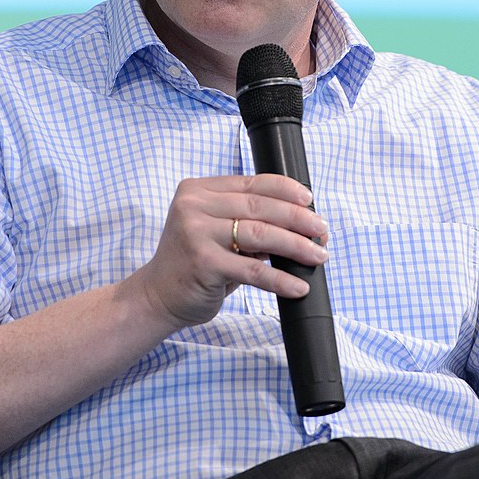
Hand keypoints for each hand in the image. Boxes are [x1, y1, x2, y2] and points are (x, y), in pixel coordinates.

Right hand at [133, 174, 328, 330]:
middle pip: (260, 206)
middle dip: (298, 219)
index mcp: (198, 190)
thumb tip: (300, 221)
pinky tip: (298, 286)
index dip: (286, 190)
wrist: (157, 295)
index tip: (310, 201)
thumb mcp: (215, 231)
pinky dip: (281, 279)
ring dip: (296, 246)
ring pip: (261, 234)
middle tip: (322, 231)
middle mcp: (194, 206)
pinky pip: (253, 270)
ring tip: (318, 255)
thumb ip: (245, 219)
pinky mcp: (204, 264)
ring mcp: (196, 234)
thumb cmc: (194, 262)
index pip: (251, 182)